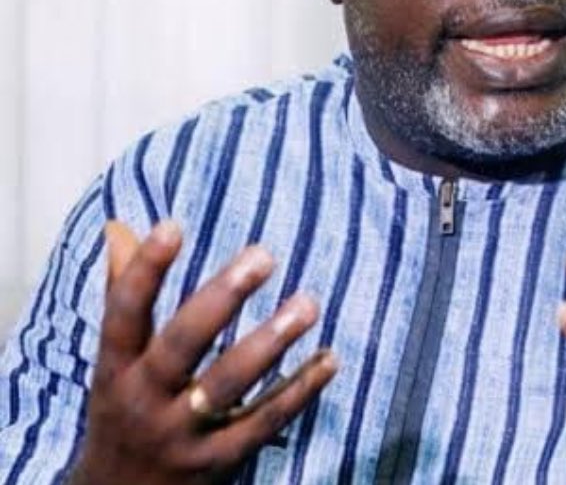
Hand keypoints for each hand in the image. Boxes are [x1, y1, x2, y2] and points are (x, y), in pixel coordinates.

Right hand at [70, 221, 337, 484]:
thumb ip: (121, 296)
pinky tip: (329, 358)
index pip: (124, 315)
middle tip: (263, 256)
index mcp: (114, 370)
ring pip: (226, 385)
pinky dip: (299, 391)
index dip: (145, 271)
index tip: (173, 225)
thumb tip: (120, 228)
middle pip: (181, 346)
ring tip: (308, 304)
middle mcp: (141, 401)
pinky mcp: (215, 463)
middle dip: (222, 299)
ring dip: (270, 342)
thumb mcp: (114, 364)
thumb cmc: (124, 413)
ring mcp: (179, 435)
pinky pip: (263, 423)